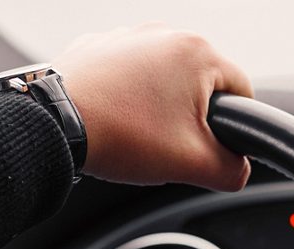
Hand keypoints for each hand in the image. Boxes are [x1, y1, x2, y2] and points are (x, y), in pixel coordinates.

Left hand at [54, 24, 253, 190]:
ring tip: (140, 136)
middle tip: (173, 146)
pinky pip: (129, 75)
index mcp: (197, 52)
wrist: (51, 124)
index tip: (217, 148)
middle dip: (194, 117)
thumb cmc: (124, 135)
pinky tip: (117, 121)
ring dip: (162, 107)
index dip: (237, 126)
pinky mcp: (97, 46)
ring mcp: (126, 36)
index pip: (243, 90)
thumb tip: (238, 170)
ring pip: (164, 79)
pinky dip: (129, 98)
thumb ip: (232, 170)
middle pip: (202, 84)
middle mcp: (164, 33)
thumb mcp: (194, 164)